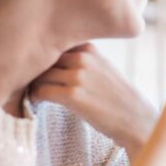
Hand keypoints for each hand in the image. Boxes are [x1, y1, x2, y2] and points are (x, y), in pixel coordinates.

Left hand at [30, 43, 157, 157]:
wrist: (136, 121)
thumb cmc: (118, 98)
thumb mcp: (104, 69)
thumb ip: (82, 60)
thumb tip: (50, 62)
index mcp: (90, 49)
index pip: (53, 45)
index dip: (43, 57)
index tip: (36, 68)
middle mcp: (84, 59)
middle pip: (44, 59)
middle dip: (34, 71)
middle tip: (28, 84)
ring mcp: (78, 76)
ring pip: (40, 75)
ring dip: (32, 85)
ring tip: (32, 95)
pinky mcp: (73, 96)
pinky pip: (40, 92)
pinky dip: (34, 98)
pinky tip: (37, 104)